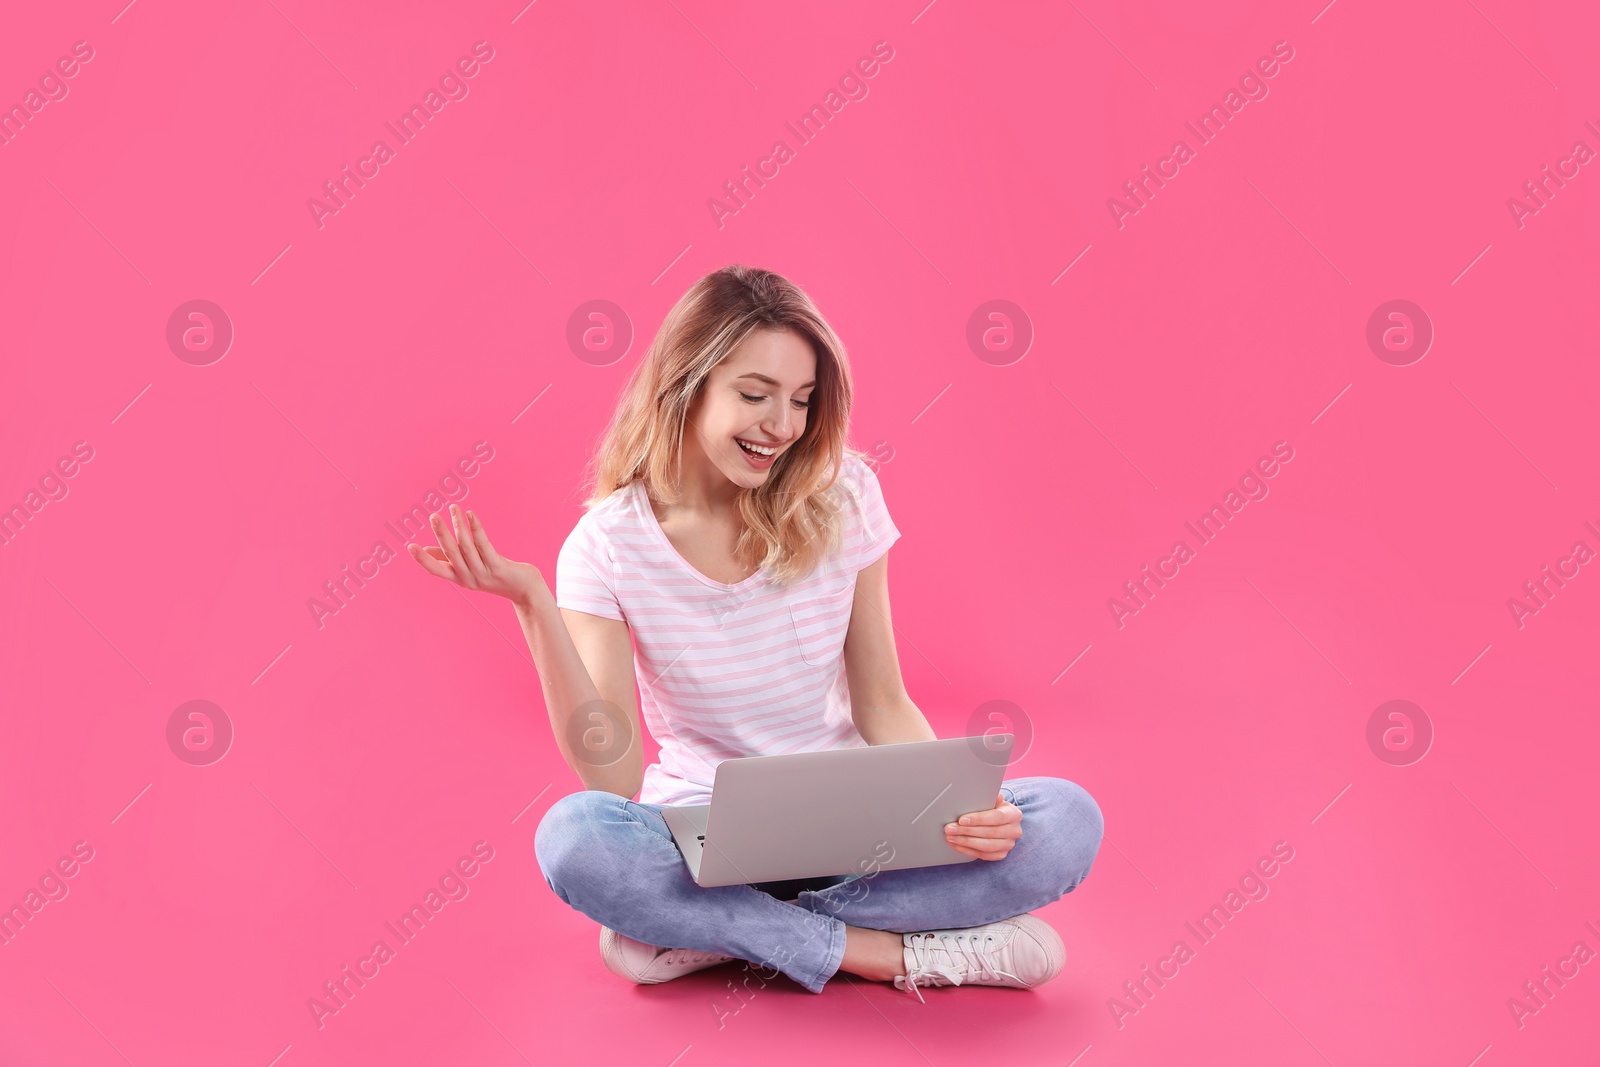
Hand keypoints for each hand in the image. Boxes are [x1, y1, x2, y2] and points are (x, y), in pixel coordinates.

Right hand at [408, 503, 541, 604]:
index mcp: (459, 578)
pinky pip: (484, 545)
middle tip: (432, 516)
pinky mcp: (498, 567)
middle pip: (451, 554)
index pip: (436, 569)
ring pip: (467, 547)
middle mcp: (469, 578)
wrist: (524, 589)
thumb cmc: (496, 574)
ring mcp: (483, 574)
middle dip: (441, 534)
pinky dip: (476, 529)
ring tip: (453, 508)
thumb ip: (449, 558)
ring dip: (458, 526)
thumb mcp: (470, 568)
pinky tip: (471, 515)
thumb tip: (428, 548)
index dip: (423, 559)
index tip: (410, 546)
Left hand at [944, 791, 1021, 860]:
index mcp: (1014, 814)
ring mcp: (1009, 844)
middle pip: (989, 833)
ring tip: (951, 837)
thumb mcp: (995, 801)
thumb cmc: (996, 809)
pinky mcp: (1001, 854)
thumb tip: (992, 796)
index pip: (997, 817)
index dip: (978, 819)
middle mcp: (1014, 831)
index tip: (961, 820)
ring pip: (986, 846)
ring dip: (965, 842)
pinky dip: (967, 850)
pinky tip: (956, 844)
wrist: (1003, 822)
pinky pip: (983, 855)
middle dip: (967, 831)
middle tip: (950, 828)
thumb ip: (991, 799)